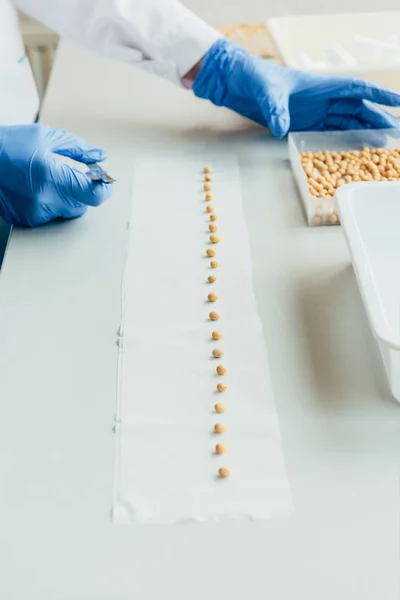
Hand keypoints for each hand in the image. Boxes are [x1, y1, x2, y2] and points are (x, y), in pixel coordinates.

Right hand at [0, 124, 112, 226]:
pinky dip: (47, 204)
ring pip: (66, 212)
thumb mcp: (45, 137)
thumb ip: (77, 148)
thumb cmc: (8, 145)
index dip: (103, 189)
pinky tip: (32, 188)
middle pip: (82, 206)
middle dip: (80, 191)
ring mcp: (35, 213)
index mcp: (52, 176)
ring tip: (44, 179)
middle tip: (68, 175)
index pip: (93, 195)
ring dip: (64, 198)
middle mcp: (45, 199)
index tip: (104, 182)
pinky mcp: (26, 220)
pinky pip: (49, 216)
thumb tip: (99, 157)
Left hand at [193, 39, 399, 137]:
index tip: (399, 104)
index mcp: (319, 86)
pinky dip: (342, 140)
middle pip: (356, 108)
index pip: (357, 89)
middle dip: (376, 119)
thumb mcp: (265, 92)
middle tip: (395, 134)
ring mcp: (312, 112)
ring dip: (363, 132)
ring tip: (381, 144)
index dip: (378, 95)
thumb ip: (275, 109)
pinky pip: (327, 133)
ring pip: (345, 122)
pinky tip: (353, 150)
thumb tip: (280, 128)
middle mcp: (320, 99)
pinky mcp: (301, 124)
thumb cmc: (252, 78)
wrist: (235, 82)